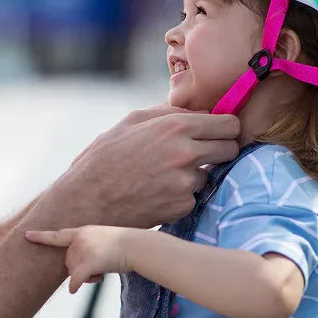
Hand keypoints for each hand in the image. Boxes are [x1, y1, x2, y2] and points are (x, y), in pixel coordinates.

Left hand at [24, 226, 135, 292]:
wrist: (136, 245)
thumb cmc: (123, 245)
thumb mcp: (102, 239)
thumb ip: (87, 247)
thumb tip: (78, 271)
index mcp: (82, 231)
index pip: (58, 235)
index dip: (41, 236)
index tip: (26, 235)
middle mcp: (80, 239)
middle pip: (68, 262)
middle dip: (78, 269)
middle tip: (97, 270)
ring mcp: (85, 249)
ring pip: (73, 271)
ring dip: (85, 276)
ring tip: (102, 271)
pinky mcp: (90, 261)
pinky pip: (77, 278)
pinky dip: (75, 285)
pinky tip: (73, 290)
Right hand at [48, 105, 239, 227]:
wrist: (87, 201)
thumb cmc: (104, 158)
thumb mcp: (130, 122)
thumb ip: (168, 113)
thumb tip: (198, 111)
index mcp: (175, 126)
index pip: (228, 123)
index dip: (226, 128)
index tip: (219, 132)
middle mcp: (185, 153)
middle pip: (230, 148)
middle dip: (221, 149)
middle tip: (204, 153)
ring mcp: (185, 182)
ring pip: (211, 173)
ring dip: (196, 174)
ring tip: (166, 175)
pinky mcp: (182, 206)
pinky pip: (194, 195)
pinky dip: (182, 194)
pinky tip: (159, 192)